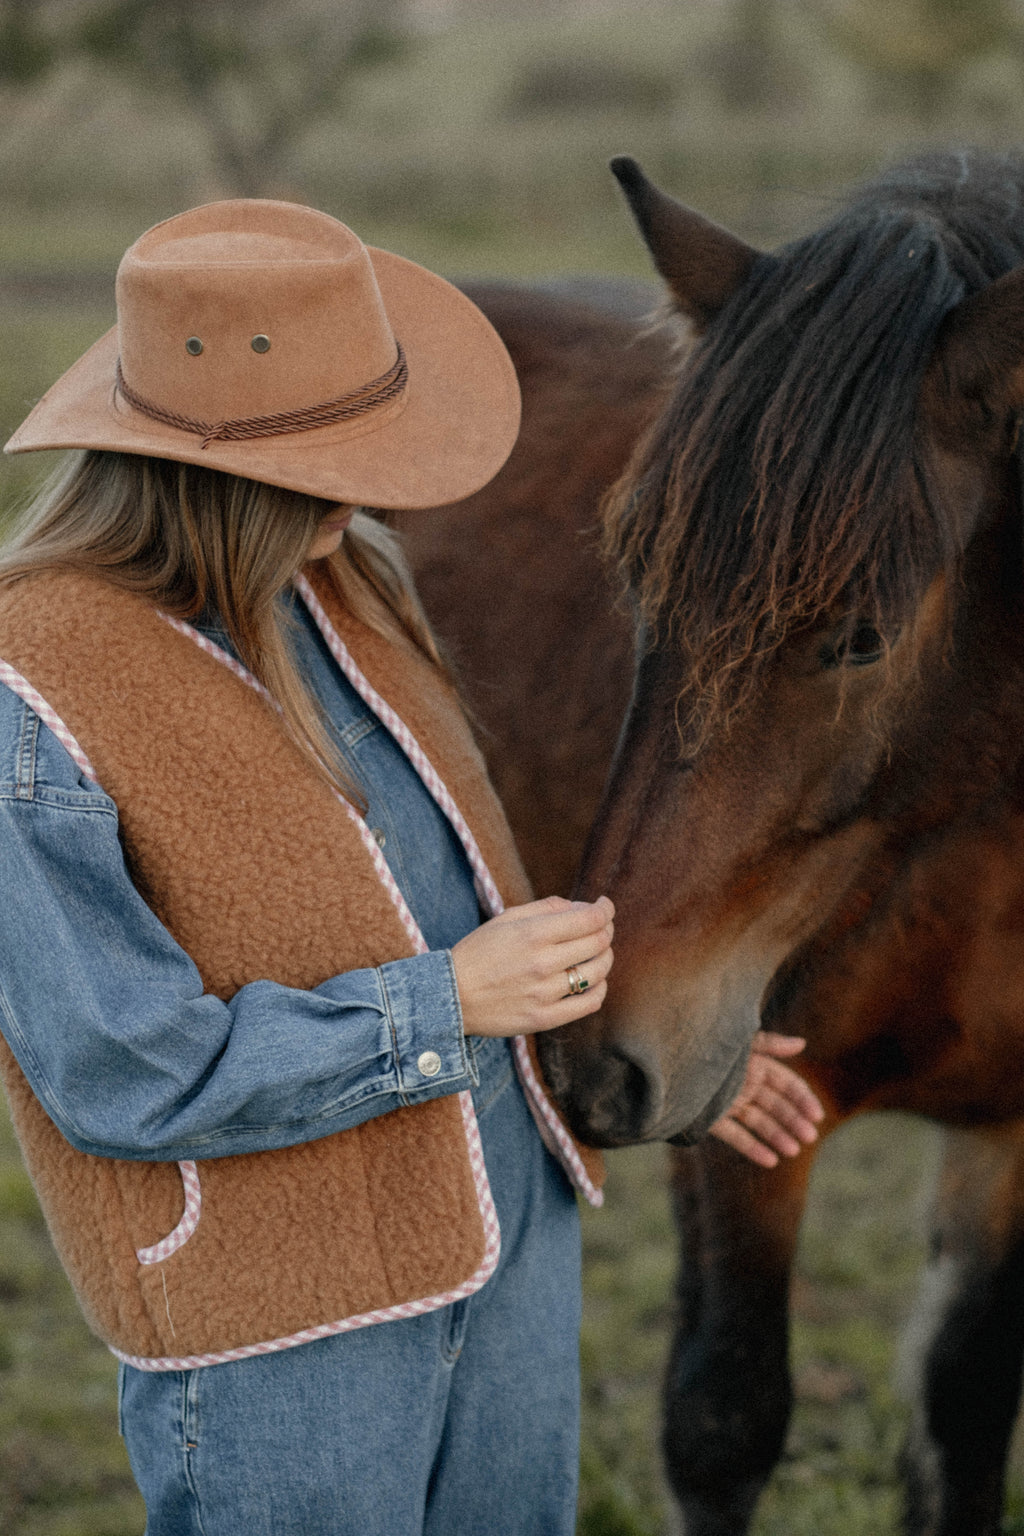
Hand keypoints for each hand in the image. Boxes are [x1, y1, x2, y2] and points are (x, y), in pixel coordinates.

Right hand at [452, 894, 613, 1037]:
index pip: (589, 919)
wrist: (451, 995)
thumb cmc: (478, 952)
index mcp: (533, 934)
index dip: (604, 910)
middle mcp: (542, 963)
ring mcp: (545, 993)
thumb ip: (546, 908)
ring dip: (605, 957)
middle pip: (598, 943)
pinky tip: (593, 981)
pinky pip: (589, 1004)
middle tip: (601, 927)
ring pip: (598, 972)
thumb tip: (582, 907)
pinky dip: (600, 989)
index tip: (604, 906)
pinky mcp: (544, 1018)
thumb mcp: (506, 919)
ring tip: (597, 953)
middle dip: (606, 930)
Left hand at [709, 1032, 824, 1168]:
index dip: (802, 1098)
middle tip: (809, 1138)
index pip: (785, 1083)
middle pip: (775, 1104)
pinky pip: (735, 1136)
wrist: (663, 1066)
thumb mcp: (739, 1044)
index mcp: (753, 1064)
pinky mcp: (712, 1119)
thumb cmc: (704, 1046)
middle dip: (793, 1120)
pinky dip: (752, 1148)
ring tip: (792, 1152)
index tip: (817, 1116)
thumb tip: (802, 1043)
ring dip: (777, 1136)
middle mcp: (743, 1083)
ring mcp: (728, 1102)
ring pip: (758, 1121)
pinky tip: (770, 1162)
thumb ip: (770, 1044)